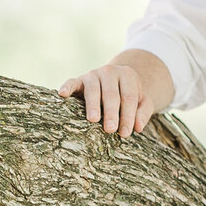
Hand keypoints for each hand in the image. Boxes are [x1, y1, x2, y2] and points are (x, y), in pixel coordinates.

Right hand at [58, 50, 173, 138]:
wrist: (116, 79)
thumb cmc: (129, 95)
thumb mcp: (142, 101)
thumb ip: (143, 112)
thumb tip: (138, 127)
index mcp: (127, 76)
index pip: (129, 98)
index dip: (128, 116)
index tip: (125, 132)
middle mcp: (110, 72)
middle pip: (111, 94)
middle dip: (111, 113)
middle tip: (110, 129)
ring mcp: (93, 75)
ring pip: (93, 90)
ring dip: (93, 105)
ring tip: (93, 120)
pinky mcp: (79, 79)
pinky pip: (72, 82)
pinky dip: (67, 87)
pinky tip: (63, 94)